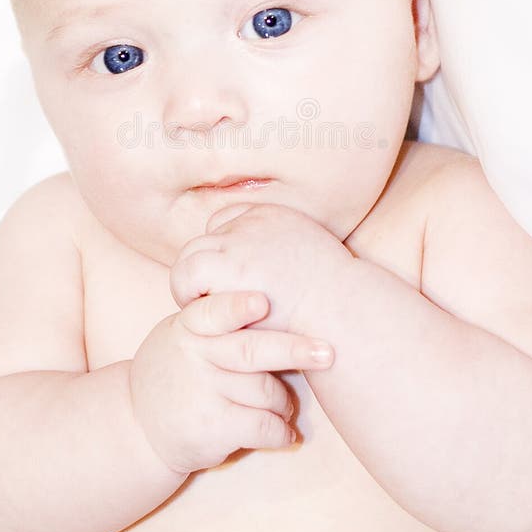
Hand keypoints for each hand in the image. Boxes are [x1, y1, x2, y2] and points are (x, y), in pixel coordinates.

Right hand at [129, 290, 333, 474]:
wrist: (138, 425)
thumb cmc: (177, 368)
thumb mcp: (182, 332)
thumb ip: (216, 316)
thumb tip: (274, 295)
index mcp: (190, 325)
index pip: (214, 312)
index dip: (238, 307)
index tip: (262, 301)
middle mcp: (194, 355)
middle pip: (251, 350)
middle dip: (294, 350)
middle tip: (327, 352)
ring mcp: (202, 392)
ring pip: (266, 391)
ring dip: (284, 402)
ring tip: (284, 406)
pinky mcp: (212, 427)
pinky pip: (263, 426)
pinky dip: (281, 432)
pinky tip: (284, 434)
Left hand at [170, 203, 355, 332]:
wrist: (345, 314)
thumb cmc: (335, 304)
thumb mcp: (310, 264)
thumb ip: (279, 258)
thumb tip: (264, 277)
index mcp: (276, 216)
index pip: (228, 221)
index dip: (223, 254)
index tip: (229, 284)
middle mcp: (255, 221)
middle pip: (207, 237)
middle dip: (205, 269)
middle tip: (209, 301)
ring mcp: (241, 241)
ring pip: (191, 253)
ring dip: (190, 282)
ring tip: (202, 310)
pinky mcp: (229, 265)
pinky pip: (187, 273)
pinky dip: (186, 292)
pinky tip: (202, 315)